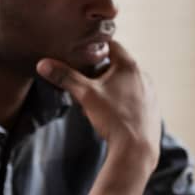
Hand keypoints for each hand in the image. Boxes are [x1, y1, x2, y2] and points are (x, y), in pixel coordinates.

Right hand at [36, 40, 160, 162]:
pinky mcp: (151, 109)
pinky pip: (133, 98)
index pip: (112, 45)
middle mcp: (144, 76)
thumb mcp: (85, 95)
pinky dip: (121, 101)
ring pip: (125, 83)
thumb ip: (65, 77)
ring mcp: (150, 93)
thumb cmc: (113, 118)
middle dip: (99, 73)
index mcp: (130, 66)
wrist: (136, 149)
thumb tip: (43, 64)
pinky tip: (111, 115)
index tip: (83, 54)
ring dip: (110, 88)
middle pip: (117, 65)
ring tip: (96, 102)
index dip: (96, 48)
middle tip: (85, 83)